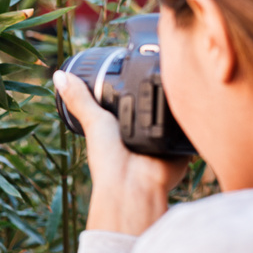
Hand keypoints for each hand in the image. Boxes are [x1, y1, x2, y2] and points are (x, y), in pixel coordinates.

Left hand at [54, 70, 188, 235]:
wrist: (133, 185)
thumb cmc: (109, 160)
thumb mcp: (94, 122)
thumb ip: (80, 99)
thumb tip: (59, 75)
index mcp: (121, 128)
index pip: (130, 103)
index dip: (133, 88)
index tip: (136, 66)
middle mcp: (142, 135)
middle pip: (153, 108)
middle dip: (158, 95)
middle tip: (161, 77)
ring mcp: (163, 142)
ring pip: (174, 118)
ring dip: (175, 108)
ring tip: (177, 89)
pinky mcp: (181, 149)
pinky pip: (190, 131)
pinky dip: (190, 122)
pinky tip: (193, 106)